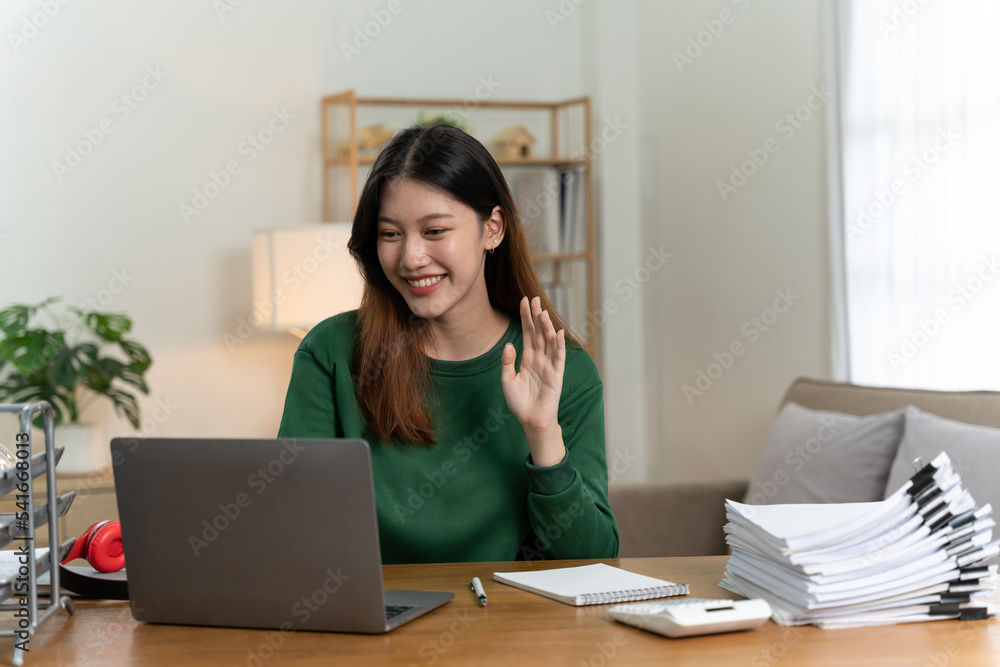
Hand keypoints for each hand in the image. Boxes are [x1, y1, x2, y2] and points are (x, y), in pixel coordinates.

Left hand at [500, 296, 566, 466]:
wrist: (530, 420)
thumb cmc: (519, 402)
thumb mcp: (507, 380)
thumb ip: (507, 362)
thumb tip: (509, 344)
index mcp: (527, 357)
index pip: (528, 332)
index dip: (526, 317)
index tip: (524, 300)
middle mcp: (539, 358)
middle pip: (539, 333)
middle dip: (536, 316)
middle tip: (534, 299)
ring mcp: (549, 365)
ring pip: (549, 342)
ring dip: (546, 327)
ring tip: (542, 312)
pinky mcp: (556, 375)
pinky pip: (558, 358)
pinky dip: (559, 346)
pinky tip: (558, 333)